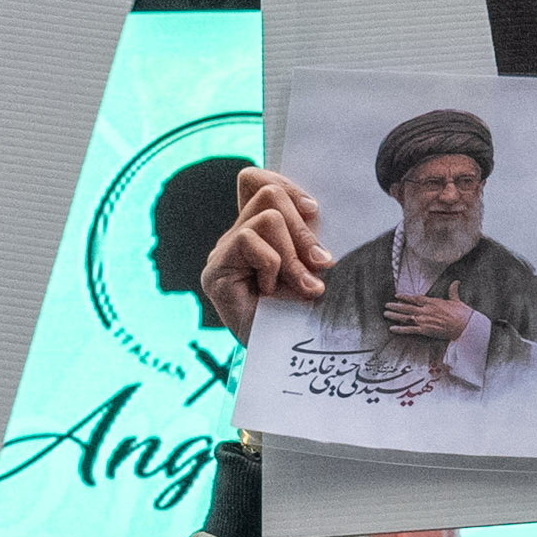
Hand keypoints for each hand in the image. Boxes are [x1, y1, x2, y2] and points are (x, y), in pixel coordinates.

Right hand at [199, 166, 330, 332]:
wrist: (284, 357)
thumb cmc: (302, 314)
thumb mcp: (312, 267)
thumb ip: (306, 237)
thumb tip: (313, 210)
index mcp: (257, 232)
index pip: (255, 179)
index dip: (285, 184)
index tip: (313, 211)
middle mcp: (235, 238)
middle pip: (268, 193)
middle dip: (302, 227)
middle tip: (320, 262)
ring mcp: (222, 254)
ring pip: (266, 217)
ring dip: (293, 253)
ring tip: (303, 286)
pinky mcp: (215, 271)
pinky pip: (250, 241)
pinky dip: (273, 266)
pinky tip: (271, 293)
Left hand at [384, 292, 476, 346]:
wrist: (465, 326)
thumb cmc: (462, 314)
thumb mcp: (457, 300)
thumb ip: (453, 291)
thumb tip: (456, 282)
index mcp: (433, 302)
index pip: (415, 298)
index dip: (405, 297)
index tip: (397, 295)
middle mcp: (426, 310)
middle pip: (407, 307)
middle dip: (396, 306)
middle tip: (387, 305)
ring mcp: (424, 320)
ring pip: (406, 317)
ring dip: (395, 315)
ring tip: (386, 314)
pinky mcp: (425, 330)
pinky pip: (410, 329)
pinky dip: (400, 329)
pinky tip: (392, 328)